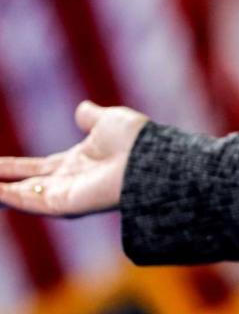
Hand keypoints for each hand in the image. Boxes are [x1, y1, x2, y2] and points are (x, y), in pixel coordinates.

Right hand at [0, 101, 148, 216]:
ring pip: (18, 196)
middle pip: (20, 185)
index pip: (32, 168)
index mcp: (74, 164)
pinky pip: (28, 202)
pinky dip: (7, 197)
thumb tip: (82, 109)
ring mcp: (63, 195)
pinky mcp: (63, 205)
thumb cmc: (135, 140)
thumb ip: (91, 117)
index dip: (9, 168)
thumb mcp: (108, 121)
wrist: (149, 158)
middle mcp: (65, 183)